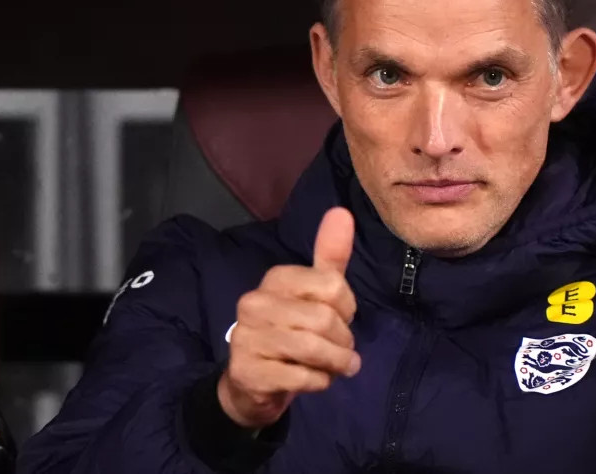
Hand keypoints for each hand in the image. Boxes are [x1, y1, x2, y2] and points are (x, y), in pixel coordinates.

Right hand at [218, 207, 360, 428]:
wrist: (253, 383)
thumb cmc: (291, 331)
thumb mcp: (314, 293)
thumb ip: (330, 256)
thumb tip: (342, 212)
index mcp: (276, 279)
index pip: (332, 285)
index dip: (348, 307)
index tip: (343, 318)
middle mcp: (255, 303)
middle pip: (324, 319)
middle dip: (344, 341)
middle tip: (343, 351)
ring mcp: (247, 337)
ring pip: (313, 349)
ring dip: (336, 363)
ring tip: (339, 368)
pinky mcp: (248, 371)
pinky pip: (301, 377)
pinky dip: (319, 382)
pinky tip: (316, 380)